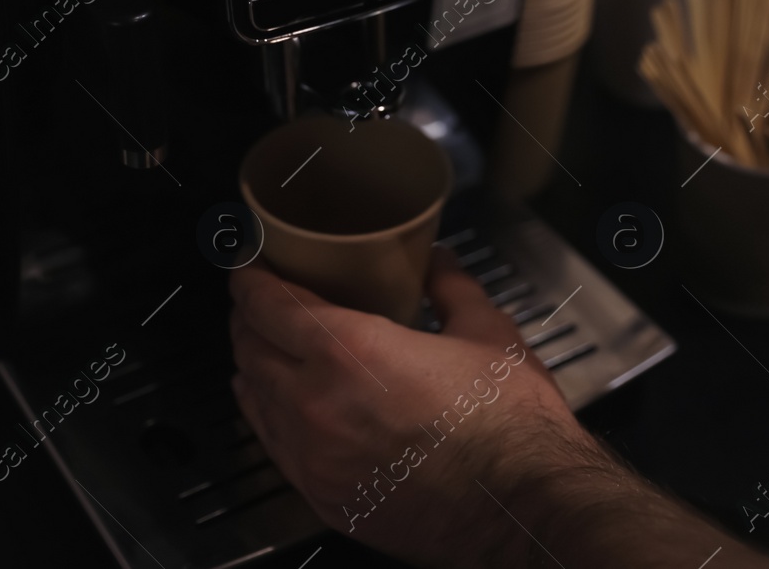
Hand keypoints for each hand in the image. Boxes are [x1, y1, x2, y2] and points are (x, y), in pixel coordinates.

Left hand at [227, 248, 587, 566]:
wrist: (520, 507)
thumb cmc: (508, 425)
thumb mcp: (486, 332)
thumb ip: (452, 286)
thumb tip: (438, 260)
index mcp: (350, 352)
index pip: (268, 306)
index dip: (250, 279)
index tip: (249, 265)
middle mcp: (317, 404)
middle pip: (250, 348)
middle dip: (247, 317)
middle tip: (258, 300)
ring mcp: (314, 457)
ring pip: (253, 398)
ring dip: (251, 364)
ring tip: (263, 345)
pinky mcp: (323, 496)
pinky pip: (274, 446)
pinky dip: (266, 414)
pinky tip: (277, 404)